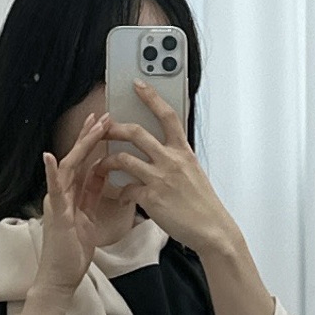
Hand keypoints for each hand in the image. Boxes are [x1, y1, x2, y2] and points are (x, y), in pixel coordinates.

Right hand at [37, 114, 123, 296]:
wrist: (59, 279)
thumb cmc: (72, 253)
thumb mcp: (89, 219)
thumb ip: (93, 196)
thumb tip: (104, 176)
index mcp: (72, 196)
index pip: (86, 163)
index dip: (95, 143)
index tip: (106, 123)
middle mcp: (62, 195)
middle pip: (78, 160)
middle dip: (90, 137)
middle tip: (102, 115)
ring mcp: (57, 204)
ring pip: (69, 168)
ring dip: (80, 147)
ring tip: (91, 126)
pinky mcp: (55, 216)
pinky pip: (54, 192)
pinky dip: (52, 174)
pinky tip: (50, 157)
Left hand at [103, 80, 239, 253]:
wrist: (212, 229)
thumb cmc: (203, 204)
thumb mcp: (194, 172)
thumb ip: (178, 158)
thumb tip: (165, 150)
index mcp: (183, 151)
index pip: (167, 115)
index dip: (151, 97)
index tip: (138, 84)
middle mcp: (171, 160)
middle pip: (136, 132)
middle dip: (114, 128)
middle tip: (103, 129)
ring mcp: (160, 178)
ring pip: (123, 159)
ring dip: (107, 161)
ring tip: (102, 166)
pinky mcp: (151, 197)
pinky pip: (125, 189)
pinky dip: (120, 193)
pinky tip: (122, 198)